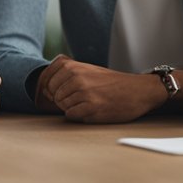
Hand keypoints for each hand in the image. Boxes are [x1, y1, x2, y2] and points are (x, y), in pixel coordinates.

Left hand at [40, 56, 165, 123]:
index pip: (47, 82)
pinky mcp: (91, 107)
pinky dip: (79, 116)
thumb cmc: (112, 82)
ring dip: (73, 109)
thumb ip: (67, 73)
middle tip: (81, 99)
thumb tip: (44, 87)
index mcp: (73, 67)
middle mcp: (76, 78)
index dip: (52, 90)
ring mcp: (84, 92)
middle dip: (64, 101)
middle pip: (54, 96)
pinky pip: (71, 116)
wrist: (138, 91)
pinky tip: (91, 110)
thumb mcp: (88, 69)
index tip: (62, 93)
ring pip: (63, 107)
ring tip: (89, 103)